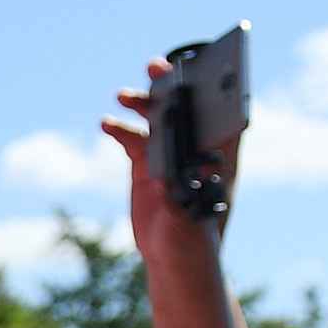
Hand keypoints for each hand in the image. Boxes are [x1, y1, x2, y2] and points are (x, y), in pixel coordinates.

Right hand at [101, 65, 237, 272]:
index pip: (220, 116)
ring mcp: (170, 155)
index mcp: (217, 158)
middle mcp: (194, 150)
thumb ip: (177, 196)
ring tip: (123, 96)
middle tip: (156, 67)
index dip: (212, 90)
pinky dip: (120, 129)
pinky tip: (106, 124)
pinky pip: (133, 138)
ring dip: (142, 104)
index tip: (197, 73)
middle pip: (186, 108)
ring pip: (158, 119)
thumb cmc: (192, 242)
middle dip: (173, 86)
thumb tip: (165, 172)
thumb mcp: (186, 220)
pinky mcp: (147, 165)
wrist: (172, 260)